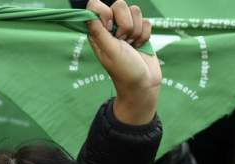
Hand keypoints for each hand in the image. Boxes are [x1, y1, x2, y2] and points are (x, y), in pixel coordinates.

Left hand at [85, 0, 160, 124]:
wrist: (144, 84)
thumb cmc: (124, 71)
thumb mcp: (109, 51)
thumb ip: (98, 31)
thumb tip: (88, 12)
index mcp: (97, 31)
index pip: (96, 5)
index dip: (105, 13)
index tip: (109, 27)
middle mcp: (110, 27)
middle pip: (120, 5)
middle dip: (125, 24)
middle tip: (123, 41)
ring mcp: (126, 29)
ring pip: (135, 11)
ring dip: (136, 31)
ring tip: (132, 46)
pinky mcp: (140, 32)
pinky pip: (146, 21)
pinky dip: (145, 35)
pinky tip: (140, 46)